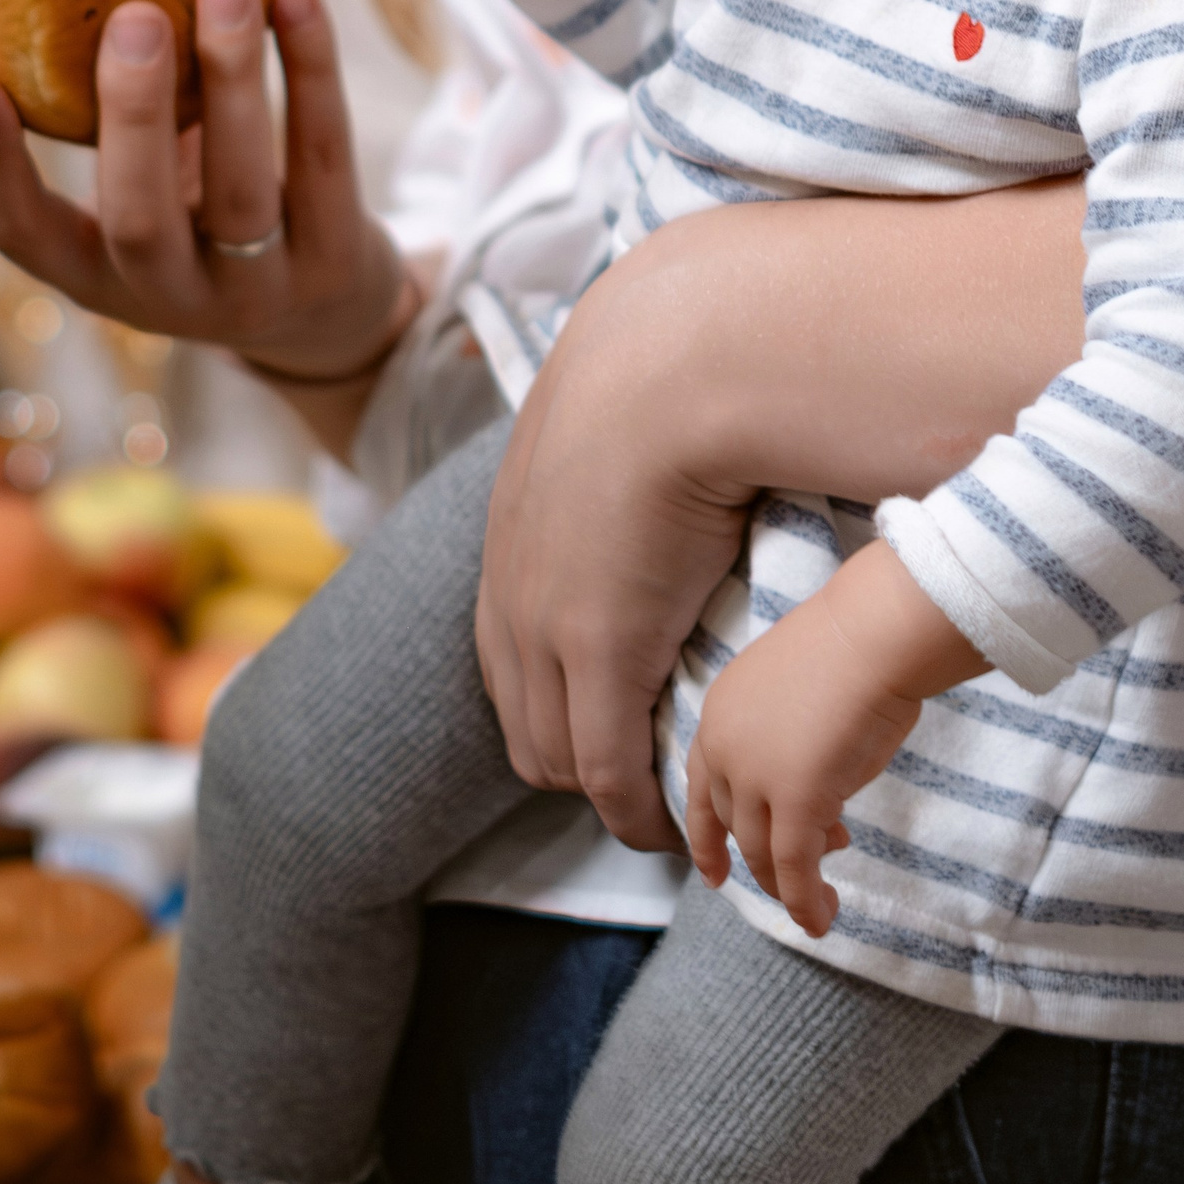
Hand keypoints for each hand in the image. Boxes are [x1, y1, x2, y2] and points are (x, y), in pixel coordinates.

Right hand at [0, 0, 421, 445]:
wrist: (331, 315)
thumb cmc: (213, 215)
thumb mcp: (156, 186)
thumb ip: (126, 113)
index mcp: (96, 276)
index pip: (19, 234)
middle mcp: (169, 297)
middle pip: (140, 217)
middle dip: (134, 113)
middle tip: (134, 15)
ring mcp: (258, 290)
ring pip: (241, 188)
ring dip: (233, 76)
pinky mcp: (337, 261)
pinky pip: (323, 155)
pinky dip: (312, 69)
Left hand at [474, 277, 751, 853]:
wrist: (671, 363)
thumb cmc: (663, 375)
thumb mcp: (608, 425)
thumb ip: (608, 461)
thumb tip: (647, 458)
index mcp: (509, 546)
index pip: (508, 670)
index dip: (557, 712)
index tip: (612, 731)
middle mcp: (511, 599)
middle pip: (526, 731)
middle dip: (580, 768)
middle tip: (647, 778)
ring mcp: (549, 630)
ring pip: (561, 760)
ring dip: (610, 794)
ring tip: (666, 803)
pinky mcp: (603, 651)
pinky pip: (612, 769)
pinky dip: (638, 810)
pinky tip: (674, 820)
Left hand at [683, 541, 981, 937]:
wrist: (872, 633)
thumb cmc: (852, 646)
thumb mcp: (796, 694)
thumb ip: (786, 742)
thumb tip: (813, 795)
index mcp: (719, 713)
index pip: (702, 788)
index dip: (706, 837)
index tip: (714, 875)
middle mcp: (724, 748)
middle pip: (736, 825)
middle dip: (771, 853)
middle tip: (821, 854)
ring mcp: (755, 777)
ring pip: (763, 853)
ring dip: (790, 885)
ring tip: (823, 900)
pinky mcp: (795, 802)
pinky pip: (795, 868)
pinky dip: (805, 901)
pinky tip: (822, 918)